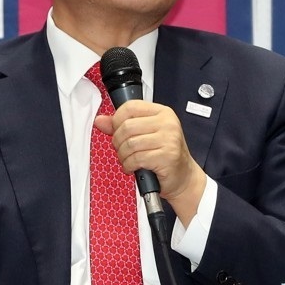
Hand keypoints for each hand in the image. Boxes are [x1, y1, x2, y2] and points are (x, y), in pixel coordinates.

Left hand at [95, 100, 206, 226]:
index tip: (116, 130)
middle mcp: (167, 123)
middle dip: (118, 141)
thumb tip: (100, 120)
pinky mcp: (167, 156)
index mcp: (162, 112)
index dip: (117, 119)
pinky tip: (132, 167)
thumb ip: (122, 125)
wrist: (184, 178)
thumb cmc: (164, 155)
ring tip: (127, 160)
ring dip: (123, 155)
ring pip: (130, 143)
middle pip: (127, 126)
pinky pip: (136, 158)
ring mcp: (169, 139)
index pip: (131, 106)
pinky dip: (129, 165)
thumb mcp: (145, 134)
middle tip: (121, 149)